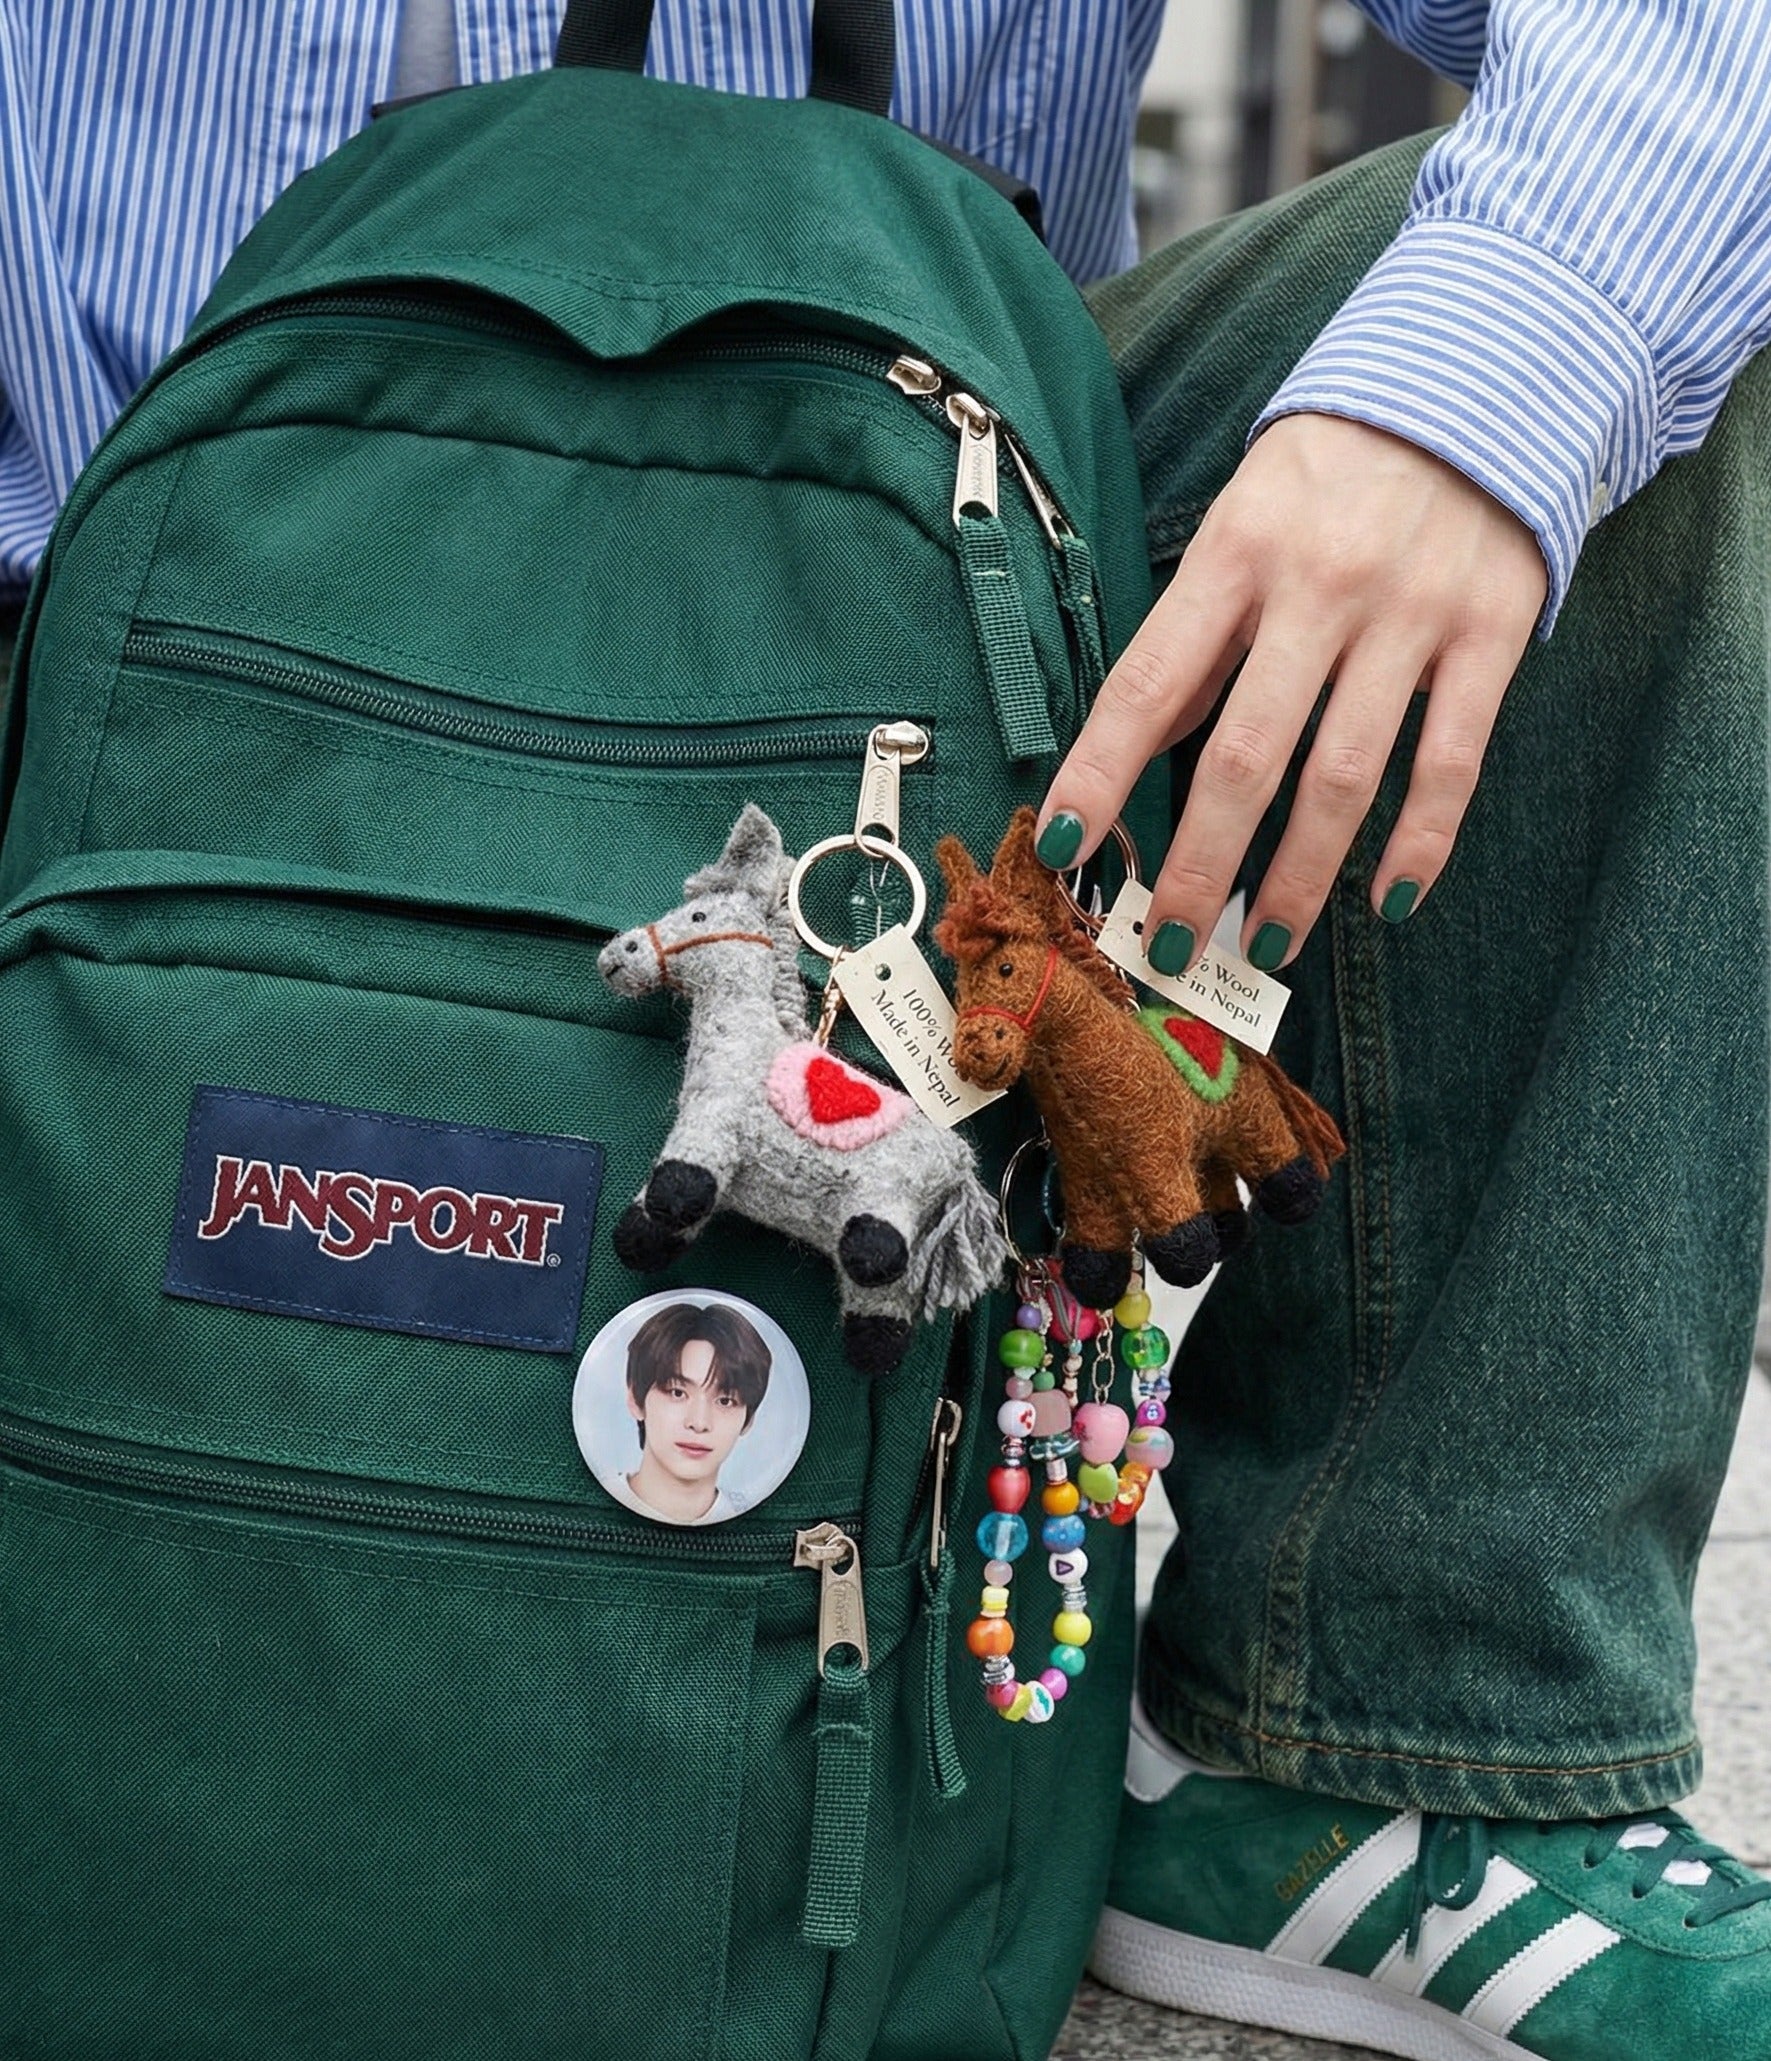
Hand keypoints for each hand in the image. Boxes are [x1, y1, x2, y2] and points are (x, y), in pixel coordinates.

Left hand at [1036, 413, 1547, 969]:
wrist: (1481, 385)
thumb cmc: (1331, 471)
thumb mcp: (1244, 520)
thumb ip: (1201, 633)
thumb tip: (1140, 748)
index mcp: (1237, 553)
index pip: (1150, 683)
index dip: (1101, 772)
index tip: (1066, 847)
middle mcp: (1320, 586)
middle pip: (1246, 754)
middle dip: (1199, 864)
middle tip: (1170, 943)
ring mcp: (1411, 615)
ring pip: (1343, 777)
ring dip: (1297, 878)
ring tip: (1262, 945)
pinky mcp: (1492, 635)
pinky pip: (1450, 762)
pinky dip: (1419, 842)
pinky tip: (1385, 898)